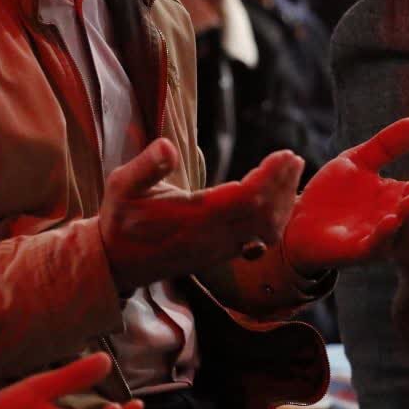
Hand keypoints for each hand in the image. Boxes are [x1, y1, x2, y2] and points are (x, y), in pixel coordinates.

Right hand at [100, 139, 303, 292]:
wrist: (114, 263)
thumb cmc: (119, 220)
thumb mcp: (121, 185)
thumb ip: (146, 166)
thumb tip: (167, 145)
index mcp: (192, 218)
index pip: (245, 199)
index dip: (270, 178)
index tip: (285, 155)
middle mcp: (211, 238)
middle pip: (263, 214)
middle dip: (283, 186)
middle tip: (294, 159)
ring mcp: (217, 250)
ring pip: (264, 231)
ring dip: (283, 203)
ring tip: (291, 176)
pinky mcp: (219, 255)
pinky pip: (258, 240)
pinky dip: (274, 220)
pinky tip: (279, 203)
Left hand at [283, 118, 408, 270]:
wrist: (296, 219)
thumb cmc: (332, 194)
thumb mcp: (357, 162)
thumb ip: (385, 146)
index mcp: (397, 199)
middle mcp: (395, 222)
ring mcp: (379, 240)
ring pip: (405, 234)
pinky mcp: (358, 252)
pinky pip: (377, 246)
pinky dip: (386, 235)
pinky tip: (389, 219)